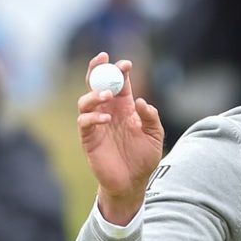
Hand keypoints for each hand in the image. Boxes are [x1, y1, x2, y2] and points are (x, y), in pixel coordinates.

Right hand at [77, 52, 163, 224]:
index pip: (121, 84)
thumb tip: (141, 101)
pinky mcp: (89, 138)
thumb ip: (151, 117)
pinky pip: (84, 122)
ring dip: (94, 93)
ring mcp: (97, 124)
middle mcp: (109, 112)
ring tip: (107, 94)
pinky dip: (93, 117)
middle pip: (97, 85)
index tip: (126, 63)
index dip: (120, 72)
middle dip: (98, 70)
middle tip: (102, 59)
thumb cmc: (144, 157)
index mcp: (125, 108)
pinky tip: (107, 118)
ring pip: (86, 101)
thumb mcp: (155, 135)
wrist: (133, 182)